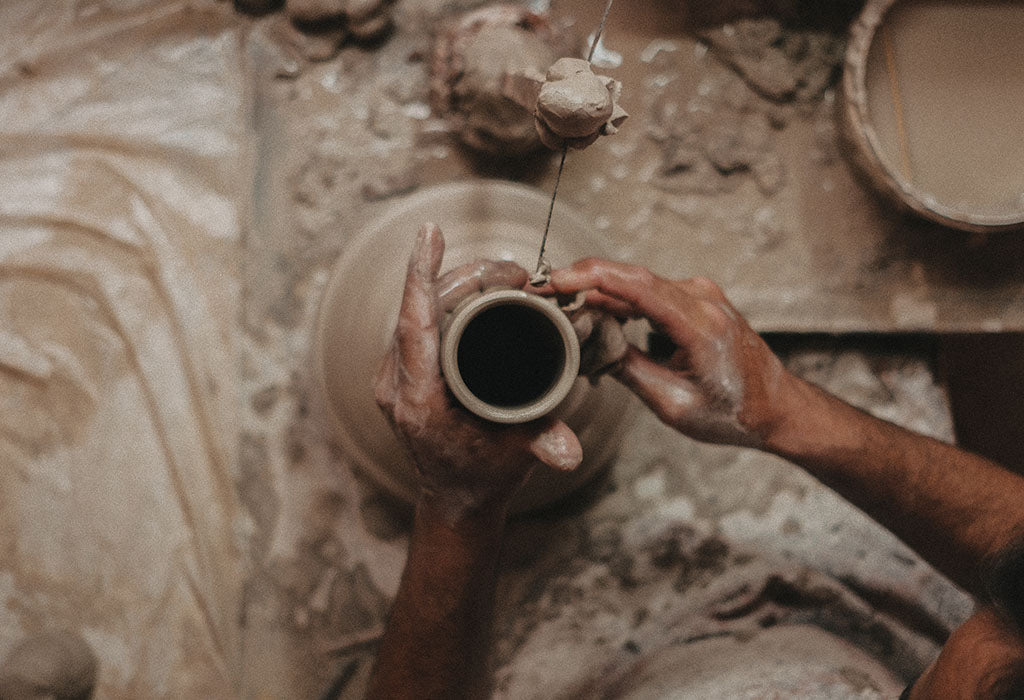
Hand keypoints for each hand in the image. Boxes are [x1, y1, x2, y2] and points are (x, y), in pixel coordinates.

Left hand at [375, 224, 582, 522]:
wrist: (456, 498)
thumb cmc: (484, 476)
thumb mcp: (517, 458)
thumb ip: (542, 447)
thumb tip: (570, 453)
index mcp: (419, 402)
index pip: (414, 327)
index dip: (420, 277)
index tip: (428, 233)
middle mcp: (398, 385)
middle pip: (423, 309)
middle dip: (466, 276)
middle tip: (514, 270)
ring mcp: (396, 376)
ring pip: (419, 310)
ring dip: (458, 282)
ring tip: (507, 275)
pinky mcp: (403, 369)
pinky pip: (419, 320)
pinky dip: (448, 295)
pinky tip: (478, 281)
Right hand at [548, 258, 790, 447]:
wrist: (775, 406)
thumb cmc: (732, 412)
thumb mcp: (672, 404)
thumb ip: (629, 370)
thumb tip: (590, 345)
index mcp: (700, 324)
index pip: (638, 286)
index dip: (592, 278)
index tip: (556, 280)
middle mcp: (702, 299)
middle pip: (632, 276)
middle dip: (583, 279)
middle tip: (543, 292)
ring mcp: (701, 295)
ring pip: (638, 282)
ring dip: (599, 290)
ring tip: (561, 306)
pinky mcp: (696, 299)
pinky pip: (650, 291)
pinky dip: (619, 298)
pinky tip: (594, 312)